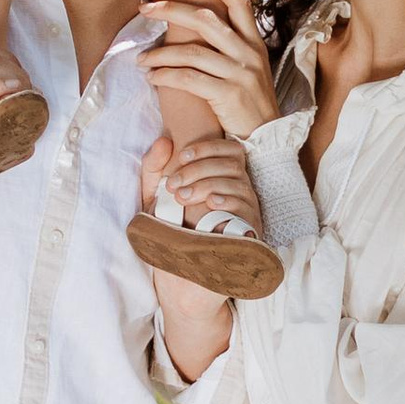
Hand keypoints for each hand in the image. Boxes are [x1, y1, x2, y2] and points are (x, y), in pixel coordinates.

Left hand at [139, 130, 261, 230]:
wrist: (178, 262)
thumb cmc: (169, 222)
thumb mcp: (154, 193)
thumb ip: (154, 166)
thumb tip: (164, 141)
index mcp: (223, 174)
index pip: (228, 148)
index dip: (207, 147)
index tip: (182, 156)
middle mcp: (239, 186)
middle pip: (231, 164)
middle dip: (199, 169)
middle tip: (173, 185)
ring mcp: (247, 205)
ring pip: (238, 183)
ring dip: (207, 186)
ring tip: (182, 198)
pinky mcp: (250, 226)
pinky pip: (245, 207)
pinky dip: (227, 202)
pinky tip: (209, 204)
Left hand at [149, 0, 279, 135]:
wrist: (267, 140)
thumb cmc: (249, 102)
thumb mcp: (248, 66)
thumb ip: (231, 43)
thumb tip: (204, 20)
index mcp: (253, 40)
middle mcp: (249, 51)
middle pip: (207, 17)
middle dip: (172, 8)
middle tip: (146, 7)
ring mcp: (240, 72)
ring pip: (192, 51)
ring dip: (160, 53)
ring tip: (141, 59)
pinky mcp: (228, 94)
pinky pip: (189, 78)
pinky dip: (166, 76)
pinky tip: (152, 77)